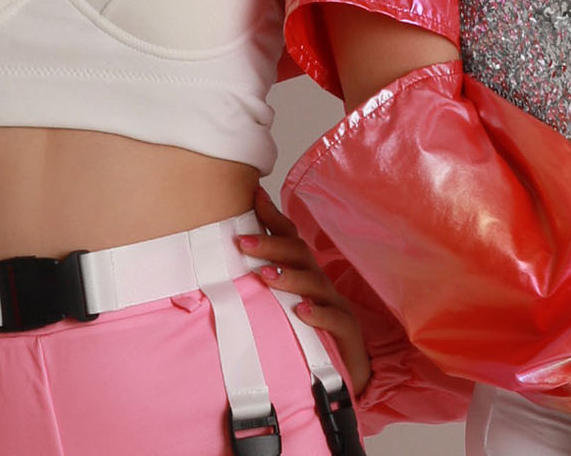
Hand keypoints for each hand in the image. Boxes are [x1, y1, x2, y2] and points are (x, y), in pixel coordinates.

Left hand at [239, 185, 371, 395]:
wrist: (347, 371)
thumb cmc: (310, 335)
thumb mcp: (284, 308)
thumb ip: (265, 288)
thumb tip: (223, 271)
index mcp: (305, 275)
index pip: (291, 239)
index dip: (274, 218)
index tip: (253, 198)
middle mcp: (320, 284)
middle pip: (300, 255)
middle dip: (271, 245)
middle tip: (242, 241)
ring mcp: (335, 305)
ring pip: (315, 283)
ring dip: (290, 277)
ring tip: (266, 275)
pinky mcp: (346, 330)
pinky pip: (334, 318)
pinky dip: (318, 313)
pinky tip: (301, 311)